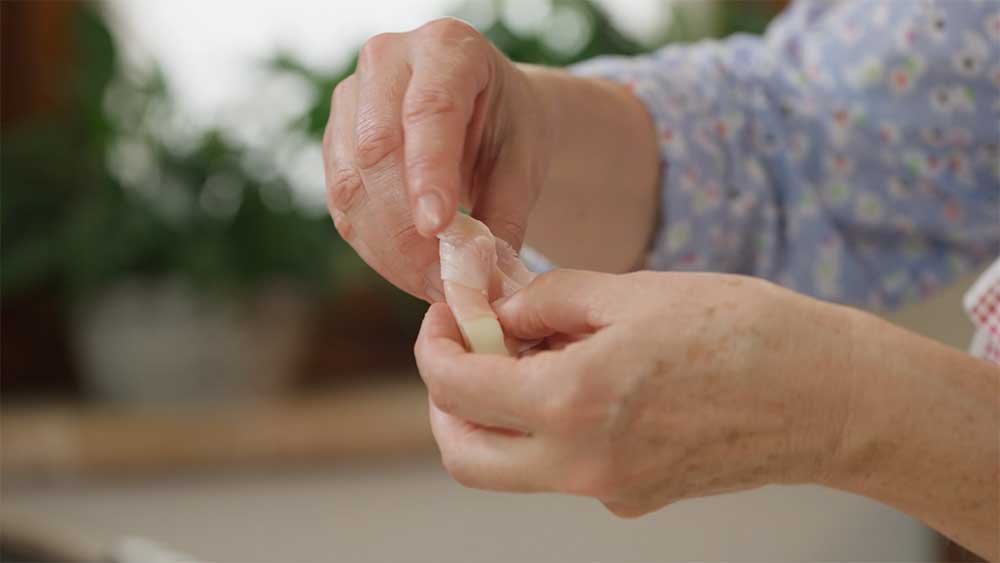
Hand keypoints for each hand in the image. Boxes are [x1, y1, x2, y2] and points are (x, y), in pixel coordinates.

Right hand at [322, 18, 550, 300]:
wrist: (486, 114)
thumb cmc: (509, 130)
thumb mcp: (524, 163)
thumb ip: (505, 216)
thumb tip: (483, 283)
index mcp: (447, 48)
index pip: (429, 108)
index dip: (429, 170)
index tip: (438, 227)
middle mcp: (387, 61)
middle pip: (377, 149)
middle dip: (407, 227)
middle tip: (442, 281)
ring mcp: (350, 100)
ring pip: (351, 183)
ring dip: (389, 248)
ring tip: (431, 286)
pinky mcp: (334, 143)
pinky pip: (342, 205)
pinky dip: (374, 248)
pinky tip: (408, 272)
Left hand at [414, 269, 851, 515]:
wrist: (831, 397)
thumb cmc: (744, 331)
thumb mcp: (634, 291)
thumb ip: (548, 300)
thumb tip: (498, 310)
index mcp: (575, 402)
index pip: (458, 390)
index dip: (434, 347)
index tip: (444, 317)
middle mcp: (582, 465)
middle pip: (466, 456)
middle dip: (445, 402)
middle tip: (463, 349)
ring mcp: (609, 492)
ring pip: (510, 468)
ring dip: (496, 415)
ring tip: (532, 352)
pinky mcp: (635, 499)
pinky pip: (565, 468)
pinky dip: (551, 426)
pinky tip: (590, 378)